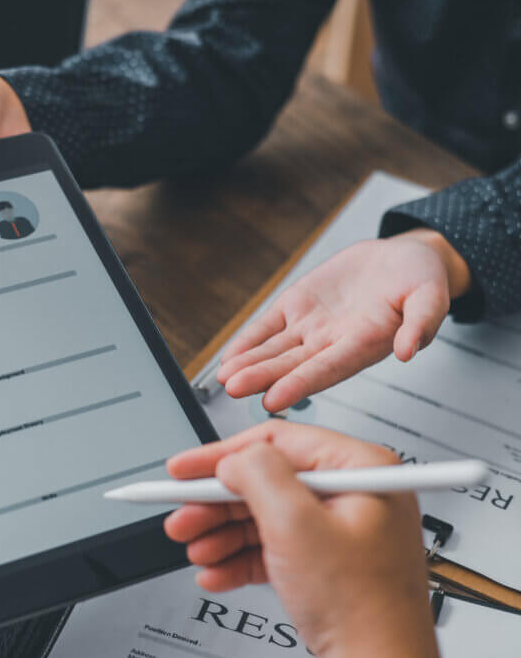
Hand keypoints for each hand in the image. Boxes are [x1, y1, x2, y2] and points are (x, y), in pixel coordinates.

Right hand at [163, 421, 442, 657]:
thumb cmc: (364, 607)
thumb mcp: (297, 525)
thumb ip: (258, 475)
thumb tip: (233, 458)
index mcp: (360, 469)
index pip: (277, 441)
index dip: (223, 455)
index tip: (185, 469)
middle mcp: (352, 494)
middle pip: (264, 481)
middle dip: (216, 503)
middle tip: (183, 514)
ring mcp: (339, 530)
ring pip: (263, 517)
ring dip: (221, 533)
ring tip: (196, 548)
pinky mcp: (326, 563)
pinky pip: (272, 548)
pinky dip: (240, 558)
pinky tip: (216, 571)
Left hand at [218, 229, 470, 411]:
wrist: (402, 259)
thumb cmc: (418, 280)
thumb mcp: (432, 295)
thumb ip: (422, 322)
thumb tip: (410, 350)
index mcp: (364, 344)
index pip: (327, 369)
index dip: (300, 384)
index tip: (274, 398)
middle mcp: (332, 342)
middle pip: (292, 365)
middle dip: (262, 377)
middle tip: (235, 388)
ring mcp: (311, 327)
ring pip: (275, 350)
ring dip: (250, 364)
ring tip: (225, 377)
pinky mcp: (297, 307)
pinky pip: (267, 327)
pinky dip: (248, 341)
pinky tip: (229, 357)